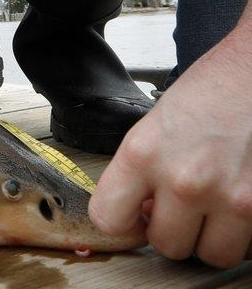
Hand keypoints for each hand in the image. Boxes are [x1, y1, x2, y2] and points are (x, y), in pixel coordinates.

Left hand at [89, 10, 251, 267]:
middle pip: (165, 246)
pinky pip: (250, 247)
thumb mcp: (156, 124)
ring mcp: (231, 197)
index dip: (122, 220)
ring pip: (211, 255)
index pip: (108, 218)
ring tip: (214, 206)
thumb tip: (142, 214)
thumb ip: (143, 171)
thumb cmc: (212, 90)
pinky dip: (245, 233)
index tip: (134, 215)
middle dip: (172, 229)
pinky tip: (240, 201)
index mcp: (143, 153)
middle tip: (181, 206)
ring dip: (211, 237)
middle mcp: (184, 180)